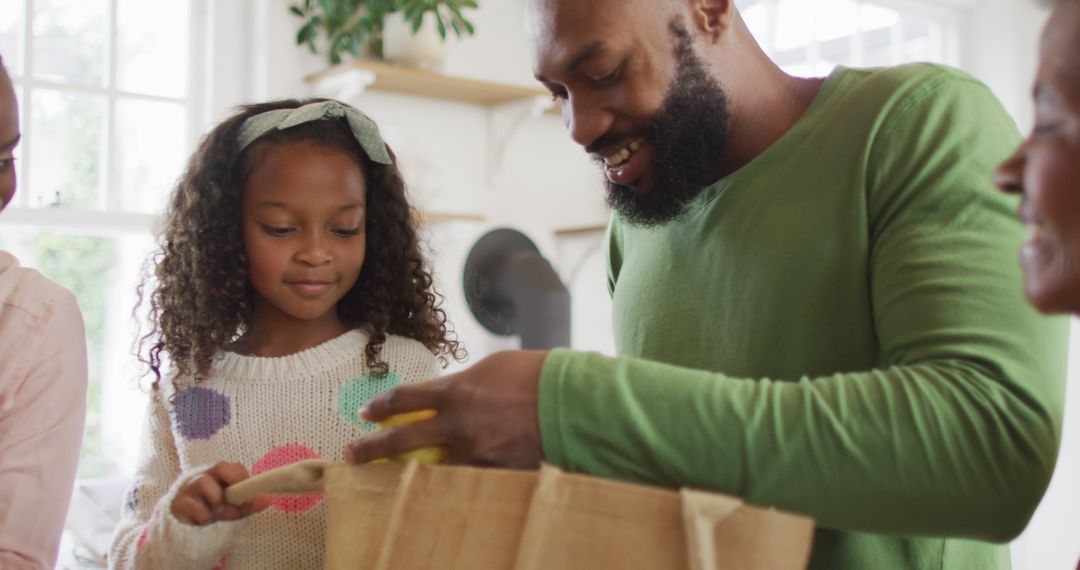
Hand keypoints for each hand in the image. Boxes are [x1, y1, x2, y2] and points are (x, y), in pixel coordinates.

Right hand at [170, 462, 269, 525]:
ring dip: (215, 499)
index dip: (244, 479)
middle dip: (233, 479)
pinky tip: (204, 521)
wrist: (184, 527)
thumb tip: (268, 499)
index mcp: (220, 476)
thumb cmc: (212, 512)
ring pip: (203, 482)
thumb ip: (249, 504)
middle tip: (235, 499)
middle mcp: (205, 476)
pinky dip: (203, 515)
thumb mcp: (234, 510)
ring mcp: (189, 488)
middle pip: (220, 466)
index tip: (249, 496)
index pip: (235, 467)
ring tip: (216, 512)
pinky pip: (192, 505)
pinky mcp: (178, 503)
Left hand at [345, 350, 547, 468]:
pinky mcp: (494, 473)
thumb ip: (463, 383)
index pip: (406, 400)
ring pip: (430, 468)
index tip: (366, 413)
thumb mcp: (493, 367)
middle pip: (403, 441)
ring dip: (409, 471)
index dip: (382, 406)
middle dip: (373, 449)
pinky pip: (464, 477)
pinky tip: (444, 481)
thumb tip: (448, 394)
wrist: (572, 403)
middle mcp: (459, 425)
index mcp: (456, 392)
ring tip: (394, 475)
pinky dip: (452, 477)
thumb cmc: (536, 376)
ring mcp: (475, 454)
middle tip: (351, 455)